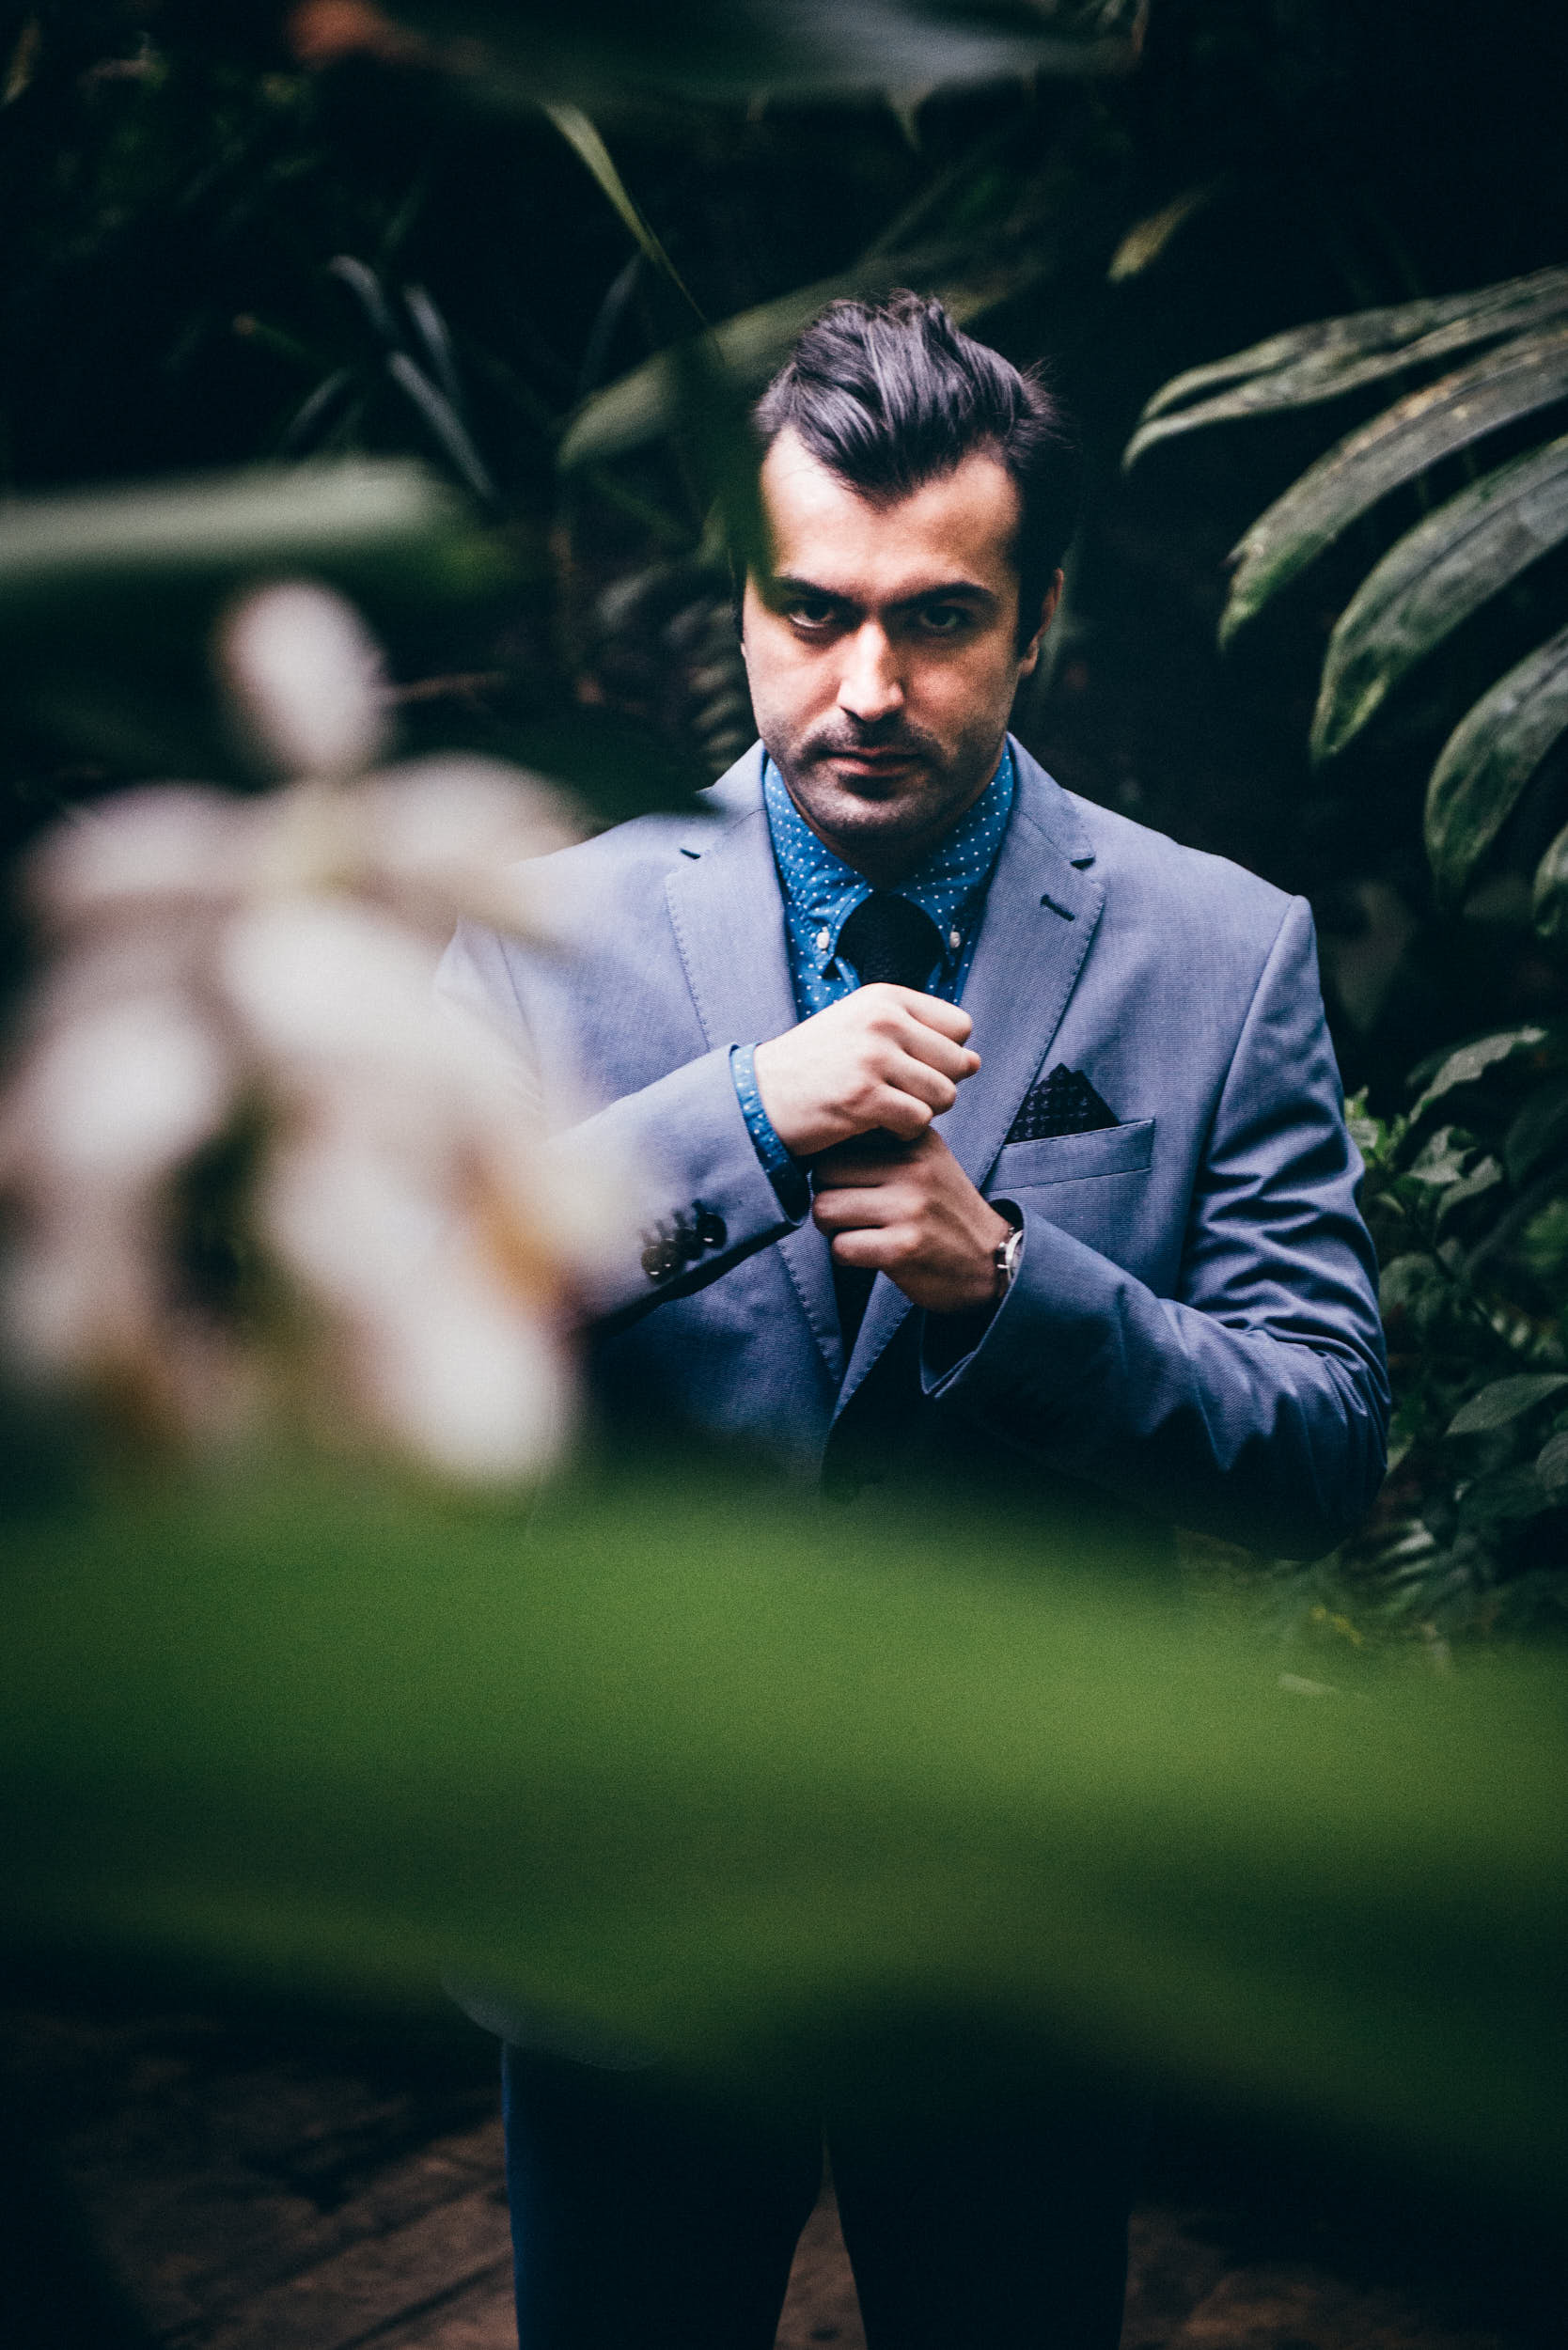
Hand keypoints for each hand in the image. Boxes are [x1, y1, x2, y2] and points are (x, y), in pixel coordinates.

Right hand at [753, 985, 979, 1156]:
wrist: (760, 1096)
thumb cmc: (815, 1067)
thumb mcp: (861, 1028)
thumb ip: (915, 1035)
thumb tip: (975, 1061)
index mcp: (885, 998)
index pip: (960, 1027)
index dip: (945, 1055)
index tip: (912, 1068)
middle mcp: (883, 1020)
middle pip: (958, 1063)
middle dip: (938, 1087)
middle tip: (901, 1096)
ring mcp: (874, 1057)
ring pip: (944, 1095)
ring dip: (922, 1112)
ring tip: (889, 1111)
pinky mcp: (865, 1097)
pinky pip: (919, 1120)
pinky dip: (903, 1132)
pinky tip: (877, 1127)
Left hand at [811, 1128, 1013, 1315]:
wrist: (992, 1260)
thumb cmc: (944, 1211)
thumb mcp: (925, 1161)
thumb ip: (884, 1143)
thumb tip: (820, 1136)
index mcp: (916, 1138)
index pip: (841, 1139)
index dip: (833, 1165)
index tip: (849, 1182)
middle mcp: (913, 1167)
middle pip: (824, 1172)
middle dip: (827, 1195)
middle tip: (848, 1212)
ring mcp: (909, 1207)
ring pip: (825, 1209)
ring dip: (832, 1228)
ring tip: (857, 1231)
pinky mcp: (903, 1248)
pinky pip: (840, 1247)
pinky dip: (847, 1255)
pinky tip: (871, 1253)